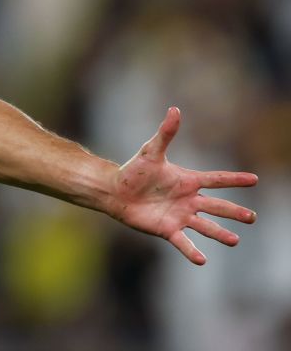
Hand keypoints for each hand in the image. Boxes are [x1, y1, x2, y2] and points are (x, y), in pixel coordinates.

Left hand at [110, 106, 257, 264]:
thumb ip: (165, 133)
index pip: (216, 179)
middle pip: (216, 206)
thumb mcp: (150, 151)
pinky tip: (202, 260)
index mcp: (188, 181)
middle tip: (251, 217)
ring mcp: (180, 216)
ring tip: (235, 240)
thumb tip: (175, 110)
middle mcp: (188, 200)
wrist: (115, 191)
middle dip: (234, 212)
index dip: (234, 179)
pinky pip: (183, 242)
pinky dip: (192, 251)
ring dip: (220, 233)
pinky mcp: (168, 230)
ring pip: (205, 226)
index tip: (255, 179)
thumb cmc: (133, 171)